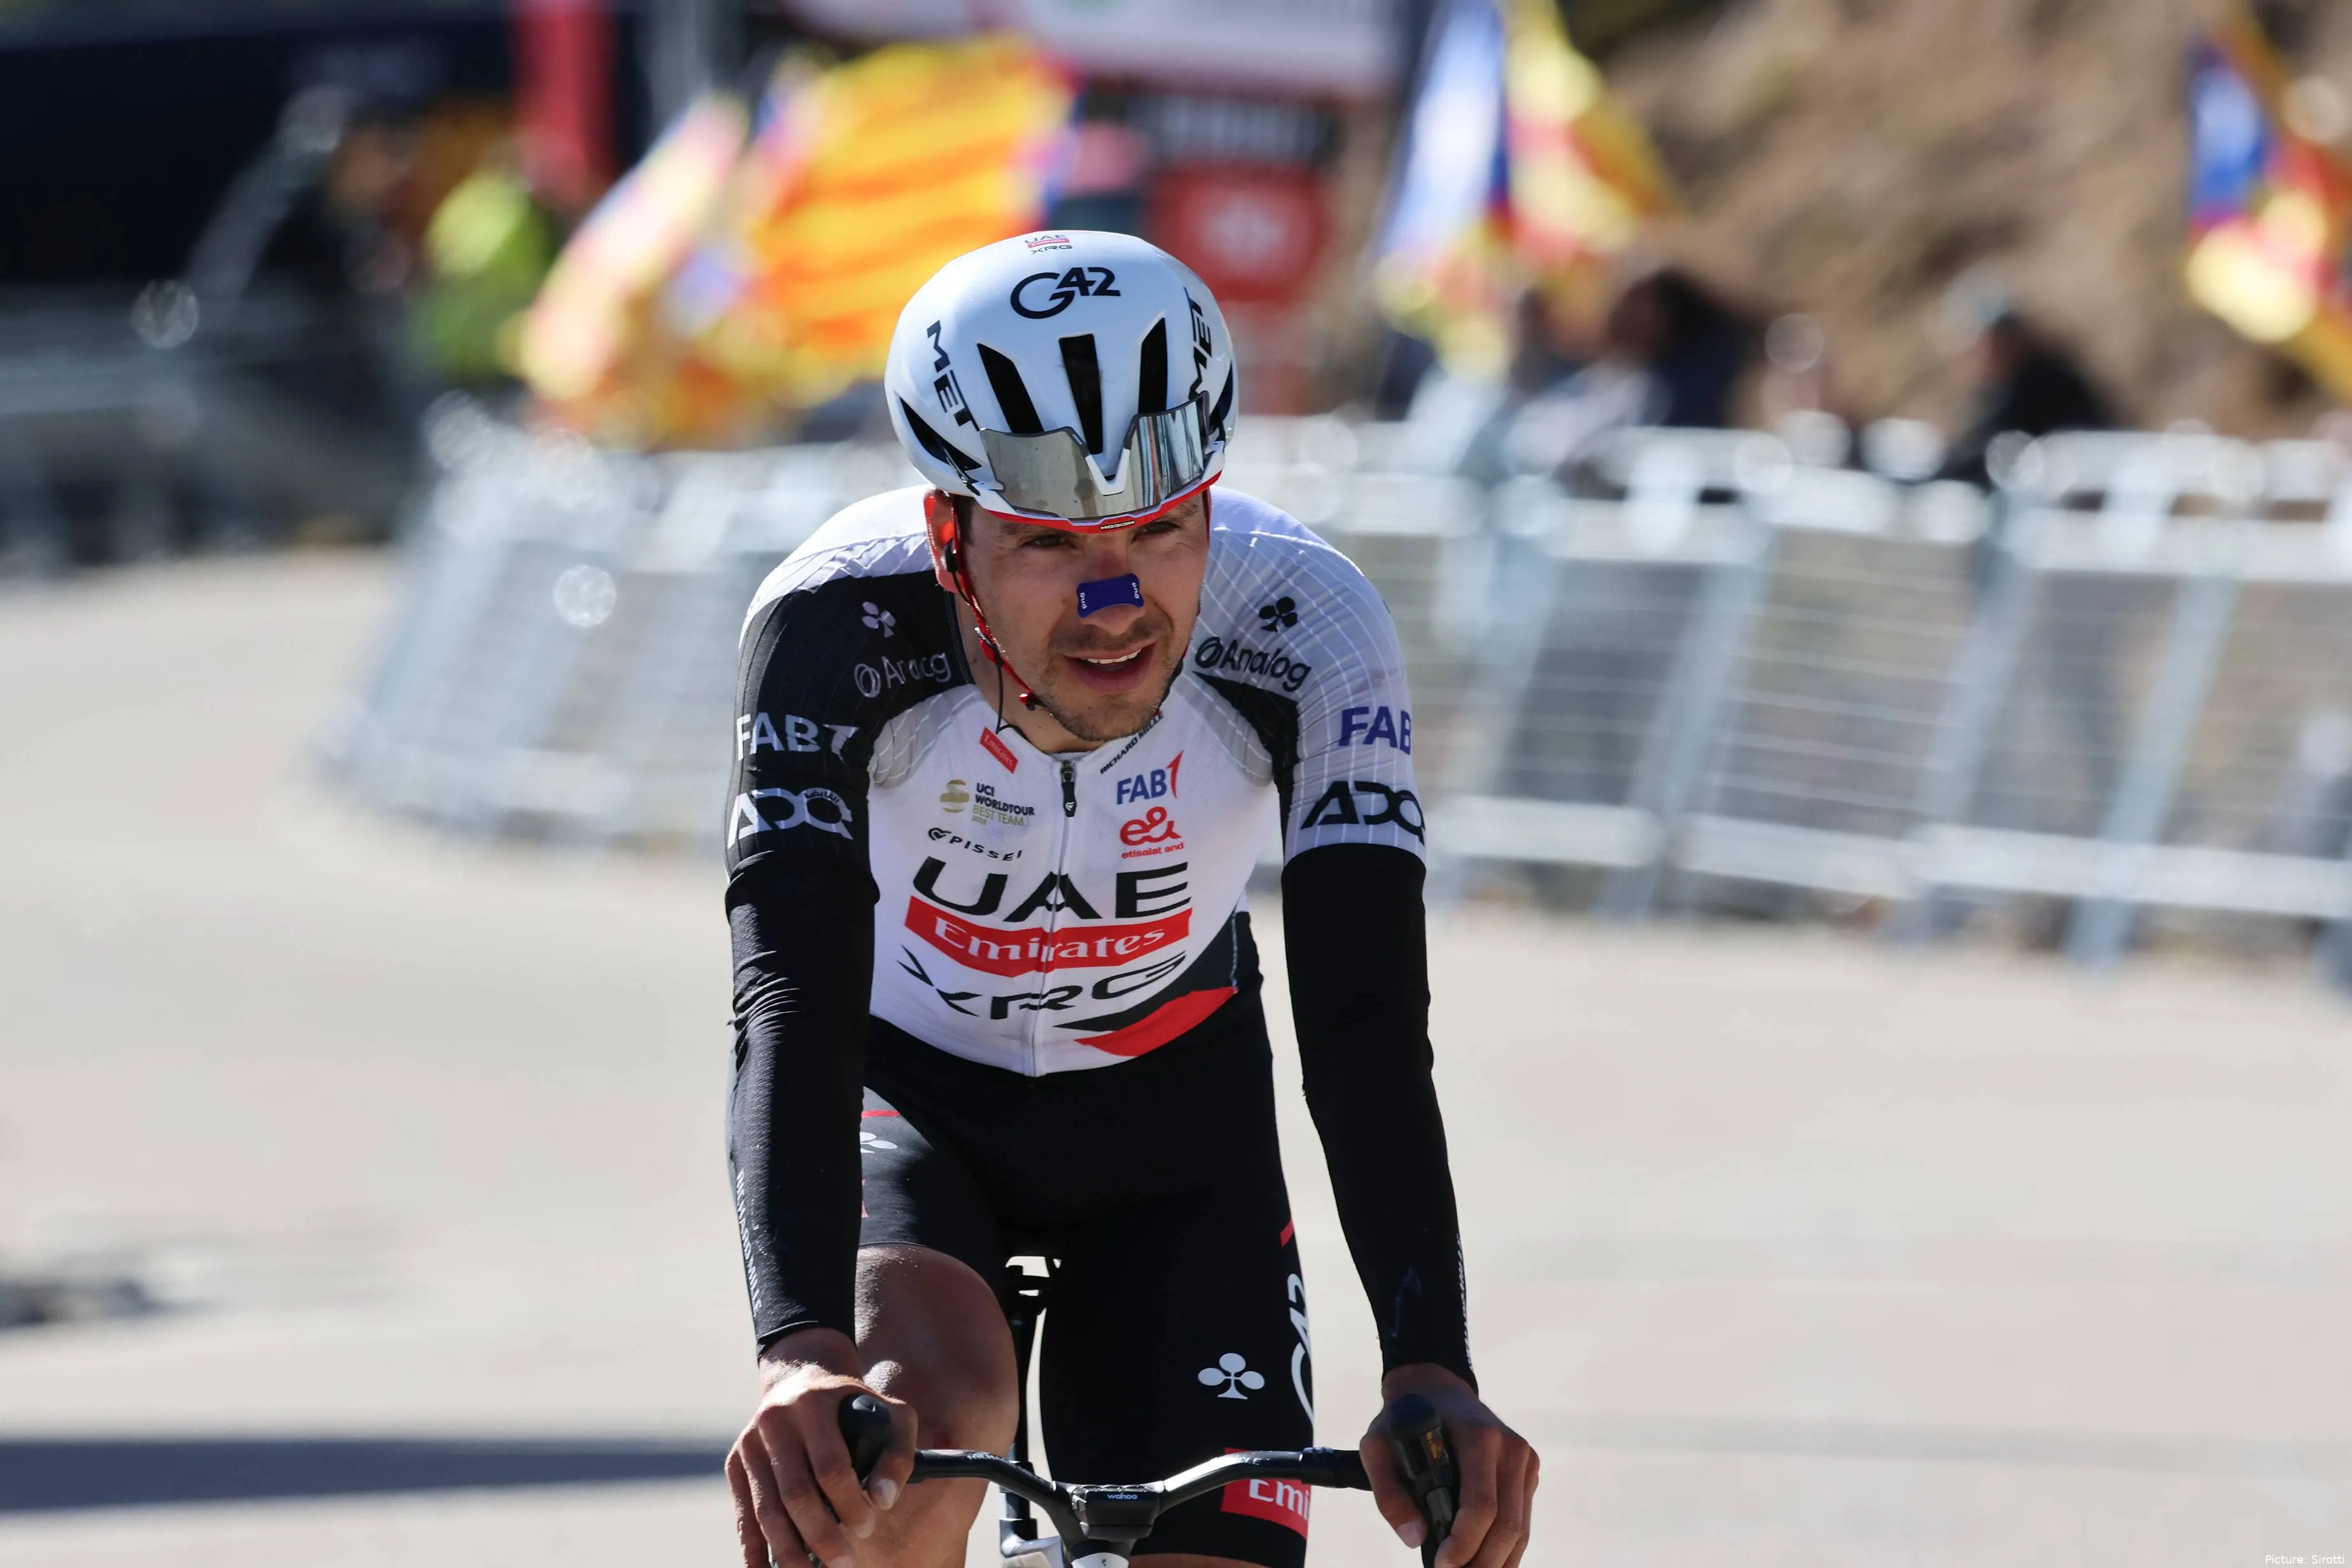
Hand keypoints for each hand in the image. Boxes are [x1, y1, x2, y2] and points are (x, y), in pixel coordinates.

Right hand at [726, 1327, 915, 1567]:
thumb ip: (897, 1454)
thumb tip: (883, 1501)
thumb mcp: (888, 1413)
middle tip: (844, 1564)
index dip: (848, 1502)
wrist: (799, 1380)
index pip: (829, 1463)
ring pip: (766, 1509)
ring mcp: (749, 1444)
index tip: (867, 1528)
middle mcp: (775, 1422)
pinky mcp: (735, 1464)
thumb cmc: (854, 1406)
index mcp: (813, 1404)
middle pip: (795, 1492)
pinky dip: (753, 1549)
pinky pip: (744, 1515)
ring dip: (789, 1551)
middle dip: (820, 1535)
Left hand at [1359, 1363, 1538, 1567]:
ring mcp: (1524, 1458)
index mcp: (1478, 1437)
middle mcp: (1510, 1447)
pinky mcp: (1528, 1470)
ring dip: (1497, 1562)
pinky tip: (1485, 1562)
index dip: (1464, 1543)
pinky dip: (1506, 1549)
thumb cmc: (1403, 1419)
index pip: (1481, 1504)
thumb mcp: (1378, 1446)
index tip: (1442, 1564)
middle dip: (1482, 1561)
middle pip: (1506, 1524)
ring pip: (1520, 1528)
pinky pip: (1521, 1520)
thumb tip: (1414, 1538)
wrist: (1435, 1387)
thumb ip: (1389, 1493)